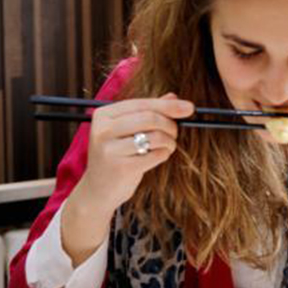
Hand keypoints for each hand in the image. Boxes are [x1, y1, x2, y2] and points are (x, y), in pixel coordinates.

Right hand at [80, 92, 194, 213]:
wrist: (98, 190)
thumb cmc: (117, 155)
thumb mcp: (127, 130)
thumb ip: (148, 111)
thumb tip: (174, 97)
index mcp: (103, 115)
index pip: (141, 103)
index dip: (168, 106)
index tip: (189, 107)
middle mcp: (103, 130)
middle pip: (150, 118)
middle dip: (170, 125)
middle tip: (174, 132)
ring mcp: (110, 150)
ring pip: (155, 136)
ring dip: (169, 141)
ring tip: (167, 146)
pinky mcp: (121, 168)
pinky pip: (156, 155)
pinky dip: (163, 154)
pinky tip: (158, 156)